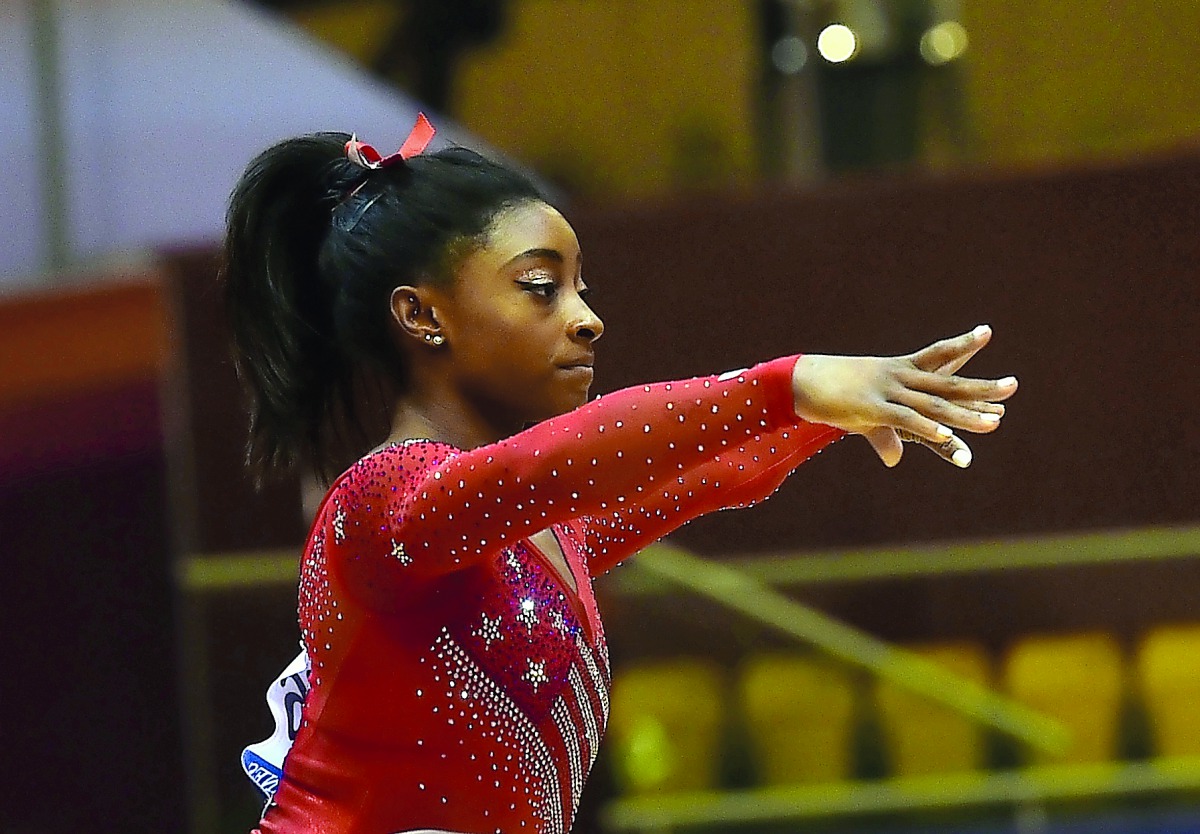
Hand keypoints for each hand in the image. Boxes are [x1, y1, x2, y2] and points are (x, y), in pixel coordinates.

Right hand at [791, 325, 1016, 467]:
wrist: (797, 380)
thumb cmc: (829, 394)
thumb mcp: (862, 416)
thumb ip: (886, 437)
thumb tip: (895, 458)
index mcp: (898, 370)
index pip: (938, 355)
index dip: (962, 345)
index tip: (986, 332)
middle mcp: (899, 377)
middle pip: (948, 382)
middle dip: (982, 387)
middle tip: (1012, 386)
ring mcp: (887, 391)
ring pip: (934, 404)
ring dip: (965, 414)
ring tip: (994, 422)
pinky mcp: (872, 408)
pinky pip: (905, 419)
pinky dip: (926, 427)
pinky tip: (946, 433)